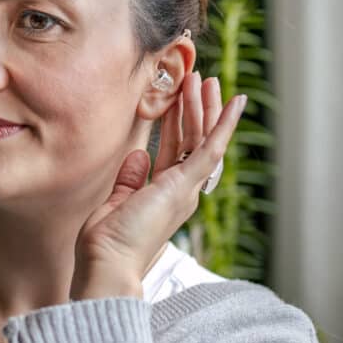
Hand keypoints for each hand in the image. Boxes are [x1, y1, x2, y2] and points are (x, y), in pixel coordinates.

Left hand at [71, 73, 245, 299]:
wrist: (107, 264)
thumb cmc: (107, 243)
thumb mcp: (117, 202)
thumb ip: (130, 179)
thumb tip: (138, 155)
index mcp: (165, 195)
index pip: (176, 151)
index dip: (178, 123)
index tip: (177, 98)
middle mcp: (181, 191)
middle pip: (192, 140)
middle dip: (195, 108)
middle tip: (199, 80)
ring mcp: (186, 188)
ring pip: (202, 138)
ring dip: (204, 107)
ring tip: (205, 78)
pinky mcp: (185, 186)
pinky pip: (210, 148)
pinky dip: (223, 123)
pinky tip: (235, 101)